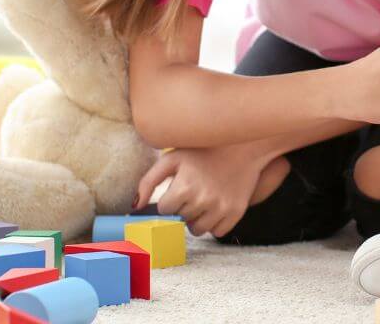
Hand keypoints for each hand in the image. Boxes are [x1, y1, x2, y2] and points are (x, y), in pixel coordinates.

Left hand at [136, 142, 267, 237]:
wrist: (244, 146)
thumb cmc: (203, 152)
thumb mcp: (173, 158)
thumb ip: (149, 181)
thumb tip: (135, 207)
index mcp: (184, 186)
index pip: (165, 210)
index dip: (170, 199)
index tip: (179, 187)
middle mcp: (203, 200)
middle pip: (181, 220)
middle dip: (184, 207)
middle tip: (195, 189)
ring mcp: (221, 208)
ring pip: (198, 230)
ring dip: (198, 218)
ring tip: (205, 198)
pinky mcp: (236, 213)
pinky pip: (217, 232)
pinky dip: (215, 222)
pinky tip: (218, 204)